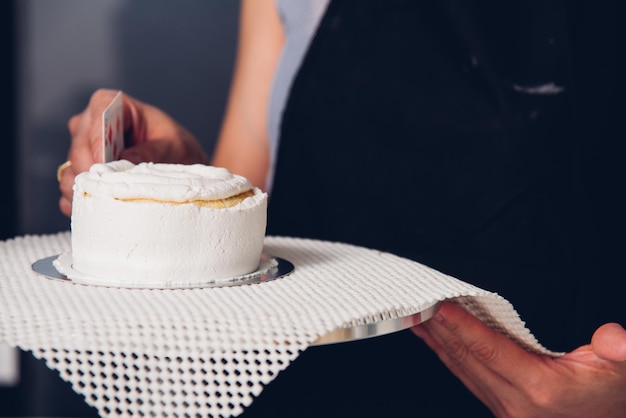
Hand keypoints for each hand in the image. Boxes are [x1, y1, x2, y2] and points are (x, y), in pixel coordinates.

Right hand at [59, 89, 209, 215]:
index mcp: (115, 106)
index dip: (98, 139)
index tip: (104, 164)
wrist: (177, 166)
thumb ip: (152, 151)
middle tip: (111, 192)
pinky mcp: (78, 172)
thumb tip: (125, 161)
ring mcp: (81, 148)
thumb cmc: (175, 149)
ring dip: (86, 190)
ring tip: (109, 205)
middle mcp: (91, 123)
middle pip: (79, 146)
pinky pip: (68, 189)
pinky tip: (101, 210)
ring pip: (70, 169)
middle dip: (92, 172)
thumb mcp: (174, 147)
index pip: (99, 113)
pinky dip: (81, 202)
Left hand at [412, 302, 625, 417]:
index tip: (438, 306)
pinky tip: (436, 339)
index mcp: (541, 389)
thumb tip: (614, 337)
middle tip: (417, 302)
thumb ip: (619, 350)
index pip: (489, 349)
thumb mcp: (622, 368)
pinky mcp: (501, 407)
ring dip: (437, 341)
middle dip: (439, 328)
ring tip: (416, 316)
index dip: (461, 326)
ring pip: (461, 369)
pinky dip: (448, 355)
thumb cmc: (611, 394)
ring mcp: (505, 408)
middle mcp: (516, 402)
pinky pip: (466, 377)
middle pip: (466, 358)